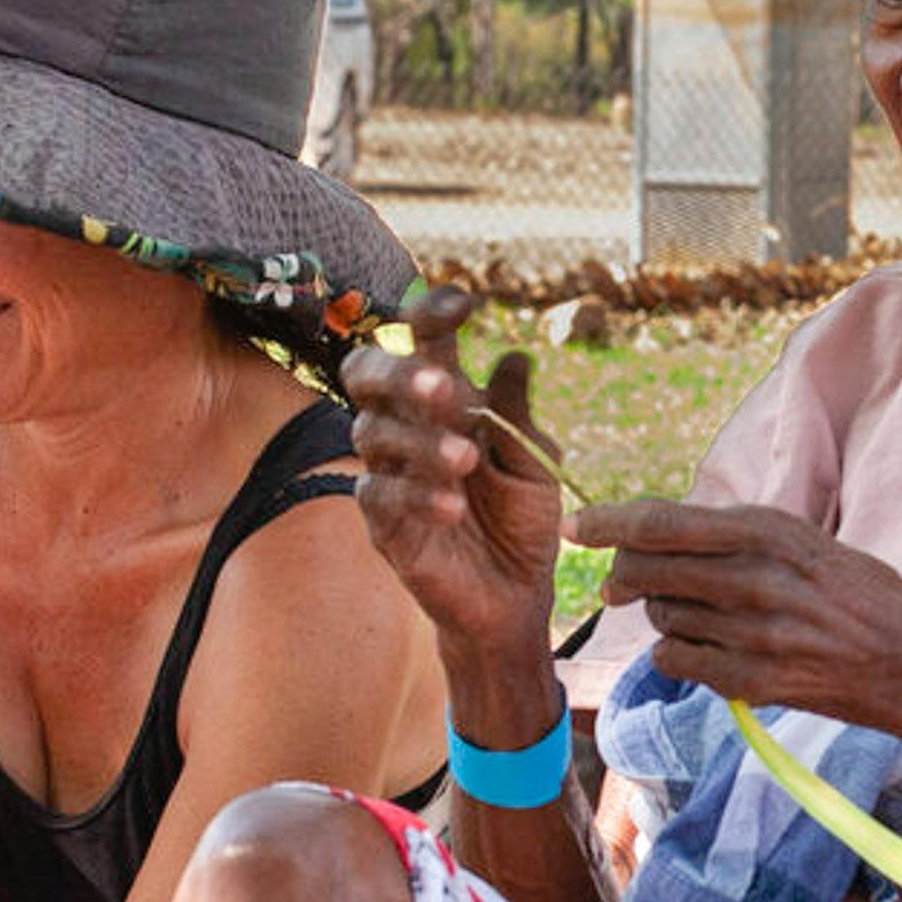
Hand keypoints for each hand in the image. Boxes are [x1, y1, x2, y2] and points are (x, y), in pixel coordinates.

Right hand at [345, 284, 562, 663]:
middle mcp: (406, 428)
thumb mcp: (533, 463)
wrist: (515, 597)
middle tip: (445, 386)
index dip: (431, 315)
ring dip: (422, 444)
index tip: (465, 304)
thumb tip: (514, 356)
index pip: (420, 341)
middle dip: (400, 373)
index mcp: (445, 402)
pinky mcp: (383, 525)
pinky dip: (415, 497)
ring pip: (375, 436)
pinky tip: (451, 507)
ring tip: (467, 462)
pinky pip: (380, 498)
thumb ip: (517, 415)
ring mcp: (388, 475)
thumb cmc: (522, 521)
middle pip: (367, 376)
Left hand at [586, 500, 901, 730]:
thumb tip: (649, 531)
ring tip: (701, 617)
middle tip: (623, 586)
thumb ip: (731, 534)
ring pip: (660, 619)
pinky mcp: (751, 681)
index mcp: (767, 532)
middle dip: (623, 578)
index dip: (610, 524)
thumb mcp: (800, 540)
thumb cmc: (853, 591)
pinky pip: (677, 662)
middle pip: (647, 573)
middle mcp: (754, 579)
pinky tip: (709, 650)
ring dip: (663, 616)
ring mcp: (752, 634)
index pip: (663, 524)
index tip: (577, 527)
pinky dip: (679, 654)